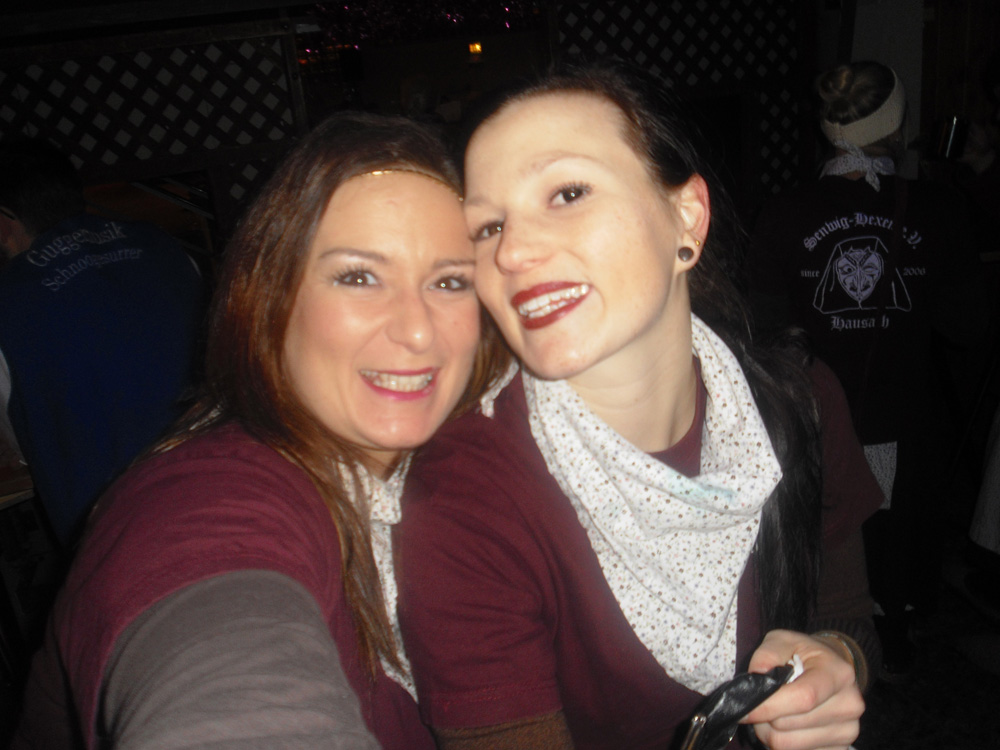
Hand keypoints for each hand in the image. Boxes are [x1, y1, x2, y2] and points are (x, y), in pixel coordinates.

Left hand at [740, 629, 863, 749]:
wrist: (832, 669)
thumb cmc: (804, 654)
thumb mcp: (783, 641)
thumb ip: (766, 655)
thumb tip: (755, 677)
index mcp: (838, 674)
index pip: (802, 698)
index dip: (767, 706)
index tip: (742, 707)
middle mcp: (849, 705)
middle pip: (788, 726)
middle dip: (763, 717)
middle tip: (760, 703)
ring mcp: (848, 731)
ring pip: (788, 745)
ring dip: (769, 732)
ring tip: (772, 713)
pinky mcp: (840, 749)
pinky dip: (783, 743)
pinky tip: (787, 725)